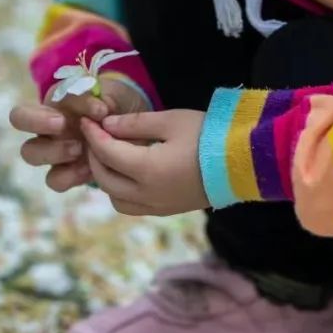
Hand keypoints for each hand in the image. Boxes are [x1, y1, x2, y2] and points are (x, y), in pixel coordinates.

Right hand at [9, 76, 149, 192]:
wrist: (129, 130)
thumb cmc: (114, 105)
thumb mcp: (111, 94)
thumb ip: (102, 98)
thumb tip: (99, 109)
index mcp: (50, 105)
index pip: (28, 109)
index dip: (47, 113)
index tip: (94, 111)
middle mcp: (45, 128)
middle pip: (19, 122)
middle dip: (38, 123)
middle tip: (62, 124)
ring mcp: (53, 152)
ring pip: (31, 154)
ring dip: (54, 151)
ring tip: (80, 149)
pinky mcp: (67, 173)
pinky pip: (55, 180)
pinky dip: (71, 175)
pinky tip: (90, 168)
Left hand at [78, 110, 208, 215]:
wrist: (245, 164)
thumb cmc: (210, 136)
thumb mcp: (171, 121)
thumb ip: (135, 124)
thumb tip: (106, 125)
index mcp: (146, 171)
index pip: (106, 154)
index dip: (93, 136)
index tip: (87, 121)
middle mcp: (147, 195)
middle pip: (105, 180)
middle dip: (94, 157)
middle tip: (95, 137)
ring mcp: (158, 207)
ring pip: (116, 199)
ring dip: (106, 178)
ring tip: (111, 155)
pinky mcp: (168, 211)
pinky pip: (133, 206)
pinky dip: (122, 190)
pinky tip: (129, 170)